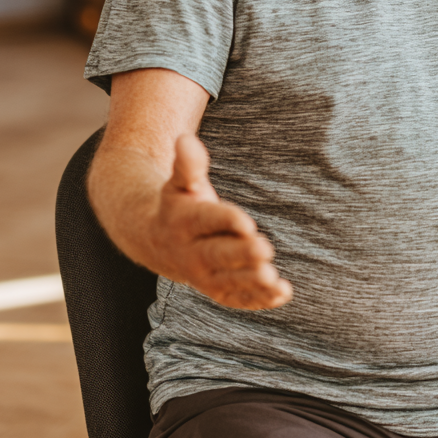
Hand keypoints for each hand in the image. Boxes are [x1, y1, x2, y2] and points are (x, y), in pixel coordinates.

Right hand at [149, 134, 291, 308]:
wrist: (154, 240)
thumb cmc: (179, 203)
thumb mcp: (180, 182)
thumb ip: (188, 164)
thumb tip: (185, 137)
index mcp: (184, 222)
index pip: (207, 221)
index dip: (226, 221)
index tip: (247, 222)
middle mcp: (192, 253)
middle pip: (218, 255)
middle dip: (242, 255)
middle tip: (266, 249)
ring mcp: (204, 275)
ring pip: (228, 282)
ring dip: (251, 282)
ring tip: (274, 278)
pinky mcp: (218, 289)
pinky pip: (237, 298)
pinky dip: (259, 300)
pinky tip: (283, 293)